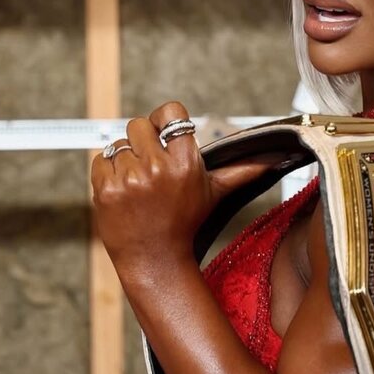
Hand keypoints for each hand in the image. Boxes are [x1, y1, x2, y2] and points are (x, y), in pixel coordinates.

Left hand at [91, 101, 292, 273]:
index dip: (164, 122)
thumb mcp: (214, 194)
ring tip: (138, 185)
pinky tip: (123, 192)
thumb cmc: (185, 224)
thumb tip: (273, 161)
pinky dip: (108, 173)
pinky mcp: (106, 189)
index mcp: (186, 164)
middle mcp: (158, 168)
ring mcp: (130, 179)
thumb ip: (240, 172)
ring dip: (125, 161)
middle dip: (143, 144)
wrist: (155, 259)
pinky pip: (101, 160)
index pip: (170, 113)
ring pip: (119, 144)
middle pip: (139, 125)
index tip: (163, 136)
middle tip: (150, 168)